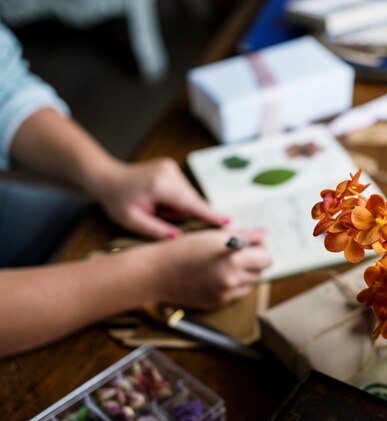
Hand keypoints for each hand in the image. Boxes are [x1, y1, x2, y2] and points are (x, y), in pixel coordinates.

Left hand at [93, 158, 228, 238]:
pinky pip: (183, 190)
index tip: (228, 223)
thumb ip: (156, 230)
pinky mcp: (172, 167)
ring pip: (187, 196)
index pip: (191, 204)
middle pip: (190, 201)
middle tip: (156, 214)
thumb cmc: (117, 201)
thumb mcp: (131, 220)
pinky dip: (174, 198)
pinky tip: (158, 199)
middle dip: (178, 213)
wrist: (107, 178)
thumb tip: (180, 237)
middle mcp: (170, 172)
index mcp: (160, 186)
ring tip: (155, 206)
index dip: (210, 215)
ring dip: (176, 206)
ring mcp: (171, 167)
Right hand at [151, 228, 271, 308]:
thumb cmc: (183, 250)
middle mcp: (232, 280)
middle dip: (254, 259)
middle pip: (261, 271)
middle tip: (240, 249)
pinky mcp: (218, 303)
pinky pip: (236, 293)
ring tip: (227, 262)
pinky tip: (218, 273)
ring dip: (245, 272)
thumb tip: (263, 233)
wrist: (157, 274)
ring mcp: (226, 294)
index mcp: (234, 260)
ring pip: (250, 283)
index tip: (252, 241)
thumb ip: (244, 235)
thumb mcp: (214, 236)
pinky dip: (234, 283)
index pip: (267, 257)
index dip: (261, 247)